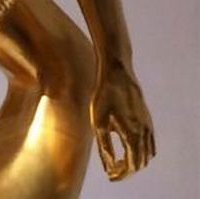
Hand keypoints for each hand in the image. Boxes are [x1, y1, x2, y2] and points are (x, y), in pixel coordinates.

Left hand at [91, 66, 155, 180]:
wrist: (117, 73)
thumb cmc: (103, 96)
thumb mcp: (97, 122)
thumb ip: (104, 146)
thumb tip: (108, 165)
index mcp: (132, 135)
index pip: (132, 164)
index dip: (122, 174)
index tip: (111, 177)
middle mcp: (145, 132)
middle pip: (141, 161)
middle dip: (128, 170)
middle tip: (113, 171)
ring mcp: (149, 125)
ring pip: (148, 153)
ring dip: (136, 161)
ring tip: (119, 162)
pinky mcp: (148, 119)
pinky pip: (151, 142)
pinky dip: (143, 151)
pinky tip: (130, 149)